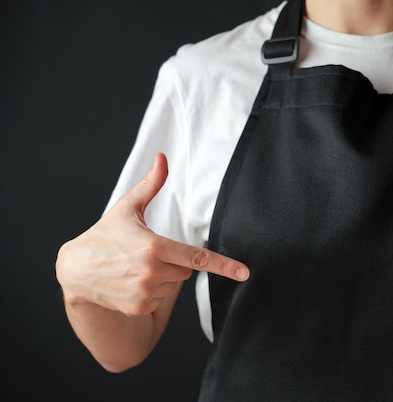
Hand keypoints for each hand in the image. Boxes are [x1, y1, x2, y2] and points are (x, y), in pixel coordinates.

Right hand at [56, 153, 249, 315]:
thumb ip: (151, 184)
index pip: (198, 257)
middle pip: (187, 269)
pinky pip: (161, 298)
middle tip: (149, 254)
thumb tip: (162, 157)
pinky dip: (152, 291)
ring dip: (164, 277)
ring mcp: (145, 293)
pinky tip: (132, 282)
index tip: (244, 273)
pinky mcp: (139, 307)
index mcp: (154, 247)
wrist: (75, 270)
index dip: (224, 265)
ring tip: (136, 267)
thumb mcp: (128, 208)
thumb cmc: (106, 235)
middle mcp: (152, 272)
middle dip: (175, 261)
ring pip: (175, 284)